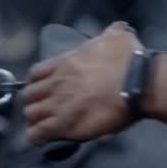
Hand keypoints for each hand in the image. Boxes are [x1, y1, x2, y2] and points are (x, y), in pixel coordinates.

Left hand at [22, 21, 141, 144]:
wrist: (137, 82)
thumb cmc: (129, 60)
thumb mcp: (118, 37)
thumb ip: (111, 32)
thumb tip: (116, 29)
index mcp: (66, 62)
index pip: (35, 73)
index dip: (35, 82)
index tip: (41, 87)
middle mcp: (57, 82)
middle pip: (29, 95)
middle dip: (34, 101)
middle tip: (43, 107)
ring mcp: (58, 104)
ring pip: (31, 114)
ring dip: (35, 119)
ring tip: (42, 124)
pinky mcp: (63, 125)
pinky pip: (38, 133)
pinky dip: (37, 136)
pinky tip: (41, 138)